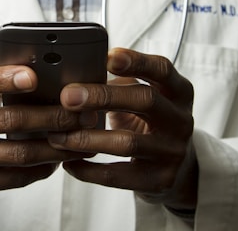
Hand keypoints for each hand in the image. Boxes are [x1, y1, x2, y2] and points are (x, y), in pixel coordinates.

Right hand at [0, 60, 95, 214]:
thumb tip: (37, 68)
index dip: (5, 79)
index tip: (33, 77)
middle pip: (10, 120)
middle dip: (52, 117)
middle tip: (81, 113)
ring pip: (18, 153)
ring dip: (55, 146)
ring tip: (80, 137)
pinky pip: (14, 177)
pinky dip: (42, 168)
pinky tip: (58, 158)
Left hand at [48, 48, 197, 211]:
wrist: (177, 165)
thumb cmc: (150, 121)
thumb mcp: (144, 96)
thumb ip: (120, 83)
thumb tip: (76, 75)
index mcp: (177, 91)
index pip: (161, 69)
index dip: (136, 61)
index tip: (107, 57)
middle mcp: (180, 119)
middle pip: (145, 100)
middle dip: (103, 96)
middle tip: (68, 96)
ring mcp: (172, 151)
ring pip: (128, 142)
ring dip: (87, 138)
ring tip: (57, 136)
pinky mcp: (160, 180)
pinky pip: (119, 176)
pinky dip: (89, 170)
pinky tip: (69, 162)